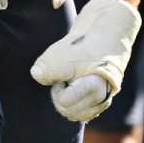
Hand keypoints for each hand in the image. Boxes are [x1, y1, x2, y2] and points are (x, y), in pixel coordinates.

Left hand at [31, 0, 140, 121]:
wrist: (107, 28)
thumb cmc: (87, 40)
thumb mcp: (64, 51)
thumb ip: (49, 67)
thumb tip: (36, 74)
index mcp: (95, 89)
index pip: (64, 103)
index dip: (57, 88)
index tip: (63, 72)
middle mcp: (101, 98)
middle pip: (68, 111)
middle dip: (61, 95)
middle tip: (66, 75)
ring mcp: (102, 99)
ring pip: (74, 113)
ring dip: (67, 97)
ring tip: (71, 78)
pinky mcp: (99, 98)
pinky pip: (80, 110)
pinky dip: (73, 100)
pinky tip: (73, 85)